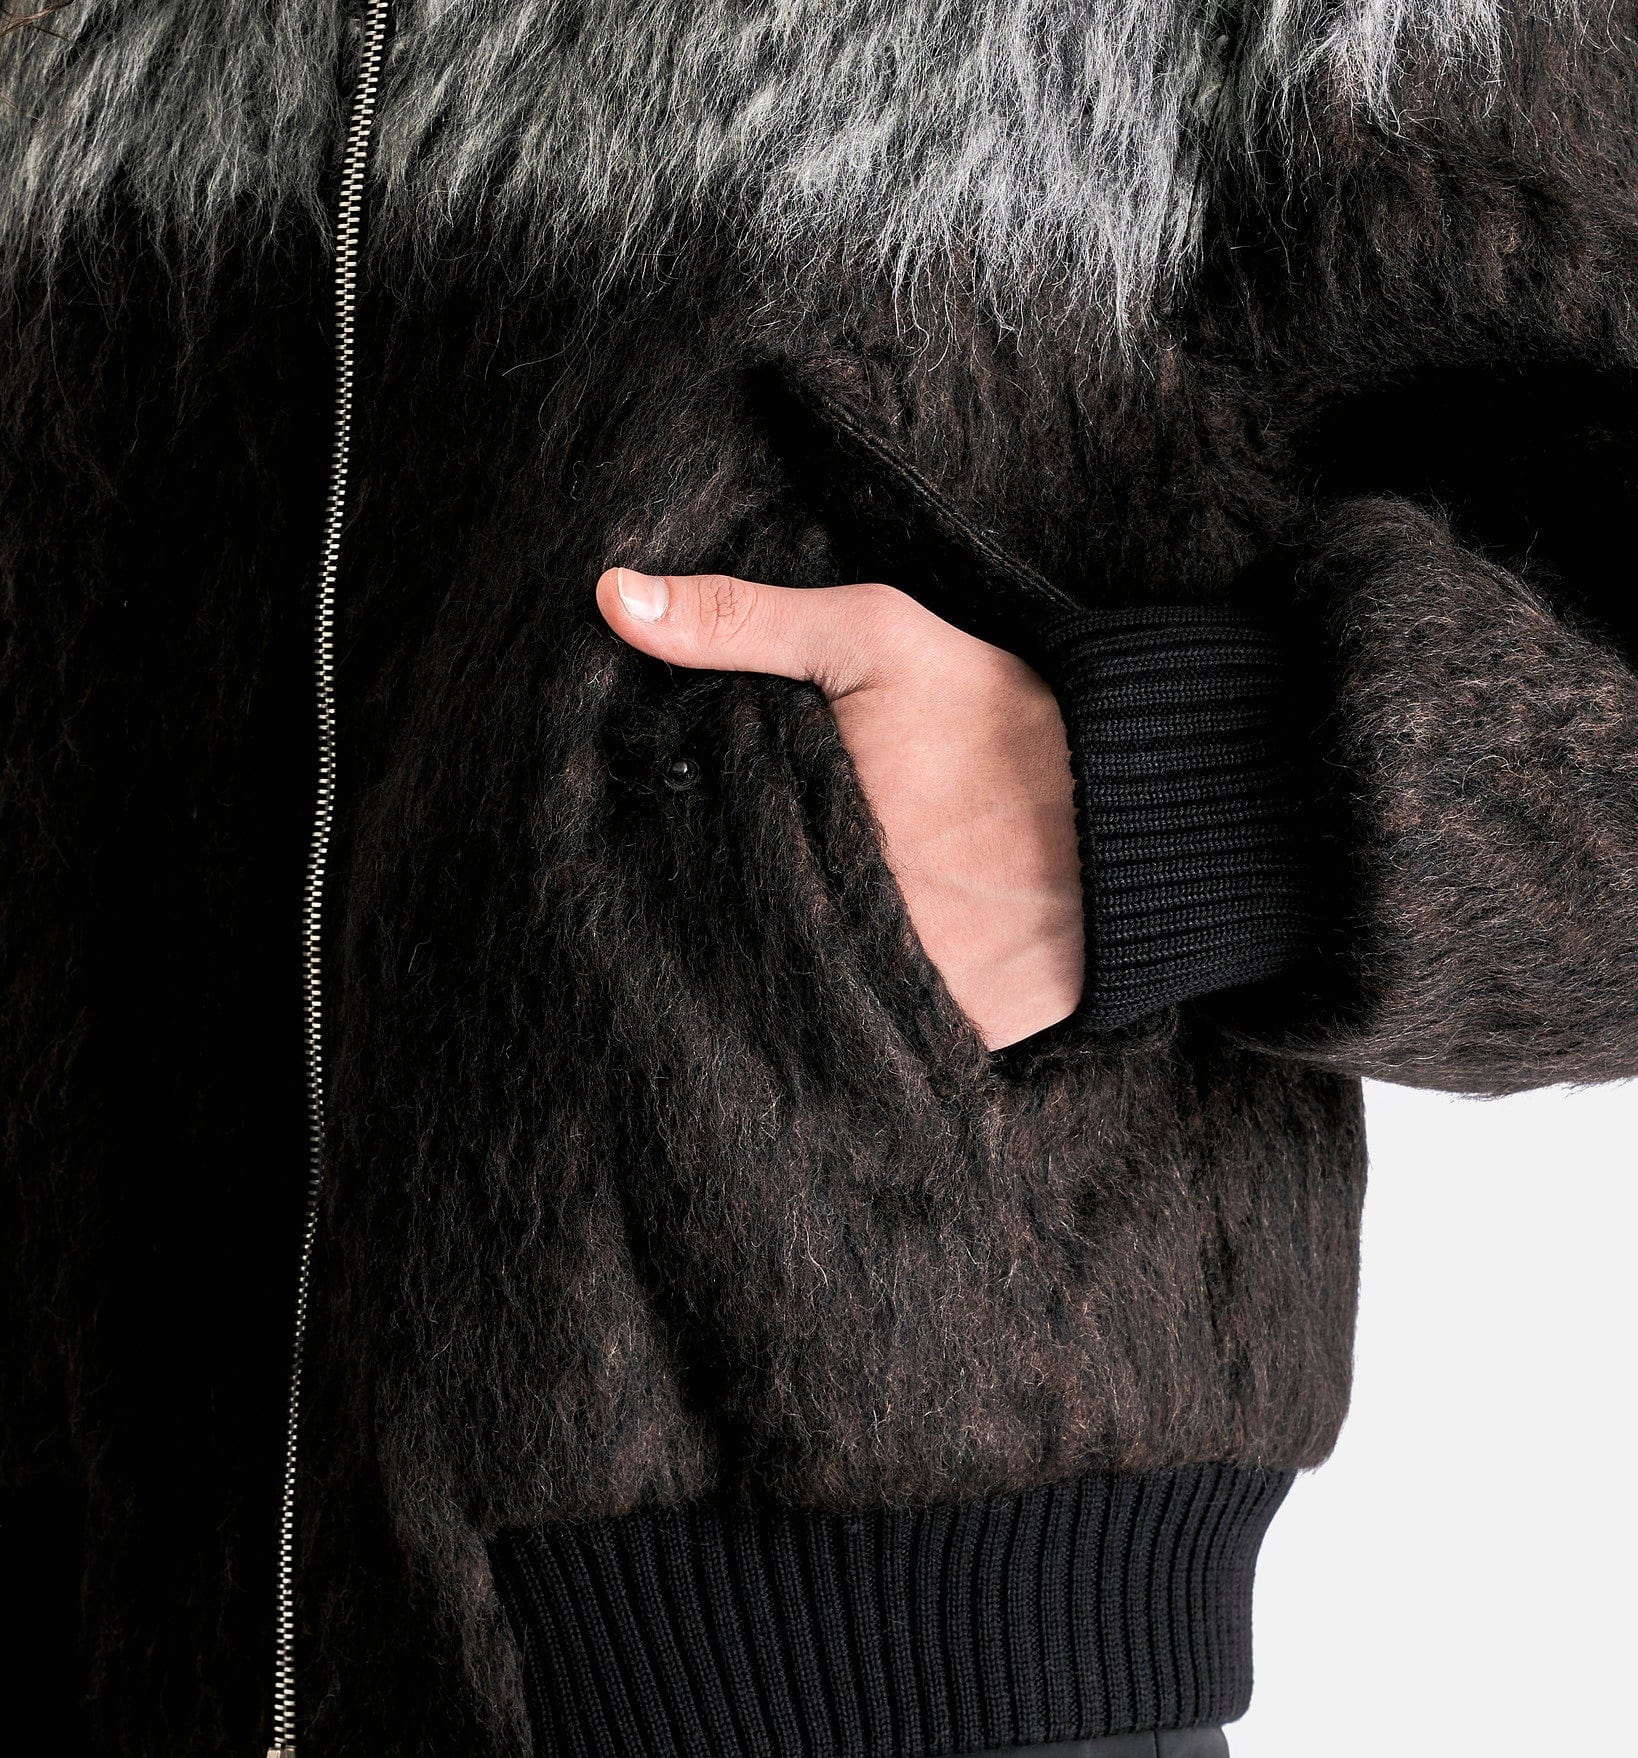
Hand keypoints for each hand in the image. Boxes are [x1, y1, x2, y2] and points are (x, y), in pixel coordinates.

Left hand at [596, 568, 1083, 1049]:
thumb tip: (611, 596)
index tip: (690, 840)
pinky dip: (873, 1008)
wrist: (1143, 801)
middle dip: (742, 913)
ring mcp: (911, 994)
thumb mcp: (871, 639)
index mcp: (809, 843)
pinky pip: (888, 1035)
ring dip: (801, 967)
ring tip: (813, 925)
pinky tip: (871, 966)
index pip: (703, 869)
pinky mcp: (966, 1035)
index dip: (692, 853)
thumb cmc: (1001, 714)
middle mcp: (850, 933)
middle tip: (773, 878)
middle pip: (754, 936)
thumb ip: (738, 621)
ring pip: (814, 992)